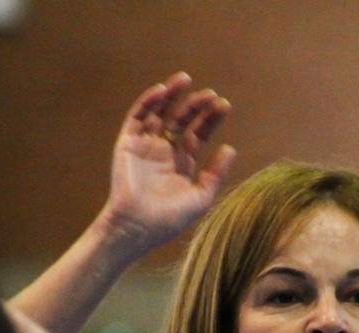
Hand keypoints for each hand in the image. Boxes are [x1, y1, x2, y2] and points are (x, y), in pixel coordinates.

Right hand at [96, 72, 236, 256]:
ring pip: (159, 113)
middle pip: (182, 120)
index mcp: (182, 163)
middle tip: (211, 94)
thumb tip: (231, 148)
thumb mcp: (201, 197)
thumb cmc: (169, 219)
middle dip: (196, 106)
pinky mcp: (128, 143)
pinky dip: (148, 102)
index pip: (198, 134)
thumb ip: (216, 173)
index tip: (224, 105)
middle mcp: (164, 151)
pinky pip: (137, 117)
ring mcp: (145, 146)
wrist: (137, 227)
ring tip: (185, 79)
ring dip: (171, 95)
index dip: (211, 119)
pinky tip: (162, 92)